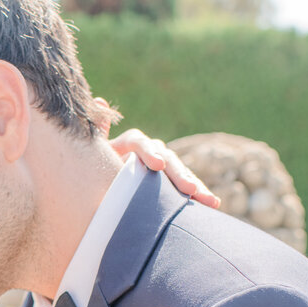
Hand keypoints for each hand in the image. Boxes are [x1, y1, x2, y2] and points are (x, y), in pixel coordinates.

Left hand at [101, 101, 219, 208]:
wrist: (101, 186)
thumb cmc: (94, 170)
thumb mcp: (94, 155)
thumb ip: (98, 133)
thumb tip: (99, 102)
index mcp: (129, 144)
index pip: (139, 142)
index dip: (148, 152)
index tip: (158, 166)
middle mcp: (150, 150)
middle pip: (167, 159)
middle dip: (179, 175)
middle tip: (190, 190)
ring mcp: (163, 165)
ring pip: (181, 173)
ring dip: (196, 186)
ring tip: (209, 201)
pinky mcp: (170, 181)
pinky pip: (185, 186)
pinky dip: (198, 194)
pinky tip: (213, 204)